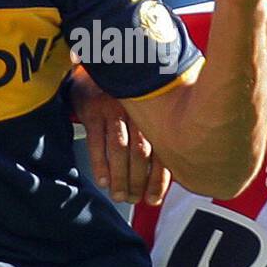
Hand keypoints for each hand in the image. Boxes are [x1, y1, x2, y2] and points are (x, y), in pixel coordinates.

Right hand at [67, 66, 170, 205]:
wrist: (97, 67)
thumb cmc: (127, 92)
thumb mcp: (149, 104)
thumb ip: (161, 129)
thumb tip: (174, 167)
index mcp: (157, 109)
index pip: (161, 149)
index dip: (158, 178)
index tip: (154, 199)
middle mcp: (138, 108)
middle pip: (141, 152)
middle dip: (138, 181)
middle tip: (133, 200)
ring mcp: (114, 107)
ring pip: (119, 149)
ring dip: (120, 177)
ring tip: (119, 195)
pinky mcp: (92, 108)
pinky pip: (96, 141)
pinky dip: (99, 163)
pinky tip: (102, 180)